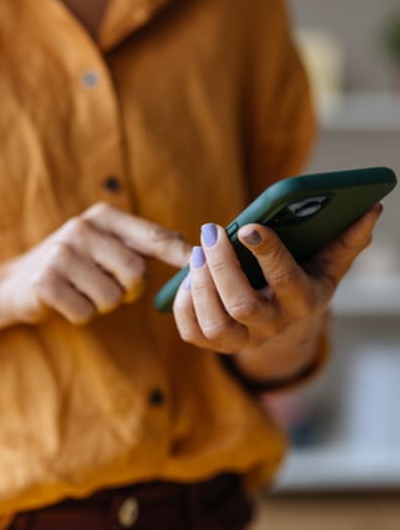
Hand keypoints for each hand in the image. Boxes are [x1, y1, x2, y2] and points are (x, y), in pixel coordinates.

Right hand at [0, 203, 191, 324]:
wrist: (15, 282)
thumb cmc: (74, 266)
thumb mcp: (104, 245)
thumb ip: (143, 245)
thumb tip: (196, 253)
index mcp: (103, 216)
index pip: (152, 236)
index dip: (180, 254)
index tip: (202, 266)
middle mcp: (81, 228)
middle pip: (135, 273)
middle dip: (128, 291)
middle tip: (110, 288)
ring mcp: (61, 254)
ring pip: (111, 297)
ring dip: (102, 305)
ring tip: (82, 292)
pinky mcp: (45, 281)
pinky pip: (86, 312)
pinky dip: (80, 315)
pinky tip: (66, 301)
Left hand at [173, 204, 382, 353]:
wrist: (288, 323)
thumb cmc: (305, 280)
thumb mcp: (329, 262)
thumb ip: (347, 239)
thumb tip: (370, 208)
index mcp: (304, 303)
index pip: (285, 280)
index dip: (267, 254)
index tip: (248, 226)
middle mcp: (273, 327)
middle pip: (242, 305)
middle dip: (222, 267)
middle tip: (211, 231)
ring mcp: (243, 340)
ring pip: (215, 323)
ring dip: (200, 285)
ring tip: (197, 251)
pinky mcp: (217, 345)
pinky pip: (192, 331)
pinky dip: (184, 304)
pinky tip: (186, 276)